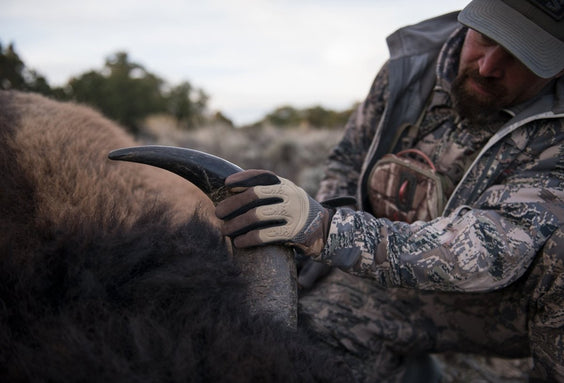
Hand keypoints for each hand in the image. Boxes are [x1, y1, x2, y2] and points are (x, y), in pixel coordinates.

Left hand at [215, 169, 331, 256]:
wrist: (326, 231)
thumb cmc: (295, 214)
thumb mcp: (285, 197)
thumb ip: (266, 194)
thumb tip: (233, 195)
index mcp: (285, 185)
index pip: (261, 176)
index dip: (242, 178)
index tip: (227, 184)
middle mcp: (290, 195)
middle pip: (255, 195)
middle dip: (233, 204)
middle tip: (218, 212)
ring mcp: (293, 213)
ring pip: (258, 215)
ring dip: (237, 223)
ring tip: (225, 230)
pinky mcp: (294, 232)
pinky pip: (267, 235)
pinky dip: (250, 238)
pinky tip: (239, 242)